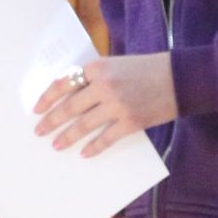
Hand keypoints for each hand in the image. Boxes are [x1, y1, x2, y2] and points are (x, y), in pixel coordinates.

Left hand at [35, 54, 176, 157]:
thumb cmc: (148, 69)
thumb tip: (72, 96)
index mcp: (98, 67)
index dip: (47, 98)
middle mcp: (105, 86)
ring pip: (84, 125)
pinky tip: (85, 153)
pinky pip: (106, 138)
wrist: (180, 79)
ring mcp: (118, 106)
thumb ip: (95, 77)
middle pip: (70, 107)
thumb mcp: (117, 64)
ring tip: (57, 145)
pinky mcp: (131, 122)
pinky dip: (94, 147)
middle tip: (40, 131)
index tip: (37, 109)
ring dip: (68, 137)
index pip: (63, 83)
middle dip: (52, 121)